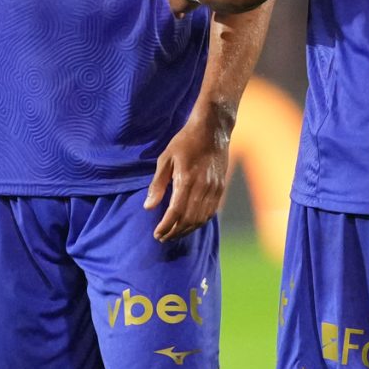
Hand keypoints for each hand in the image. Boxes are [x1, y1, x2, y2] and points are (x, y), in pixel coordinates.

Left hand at [145, 109, 231, 240]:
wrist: (213, 130)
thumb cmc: (185, 142)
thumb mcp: (165, 158)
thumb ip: (157, 184)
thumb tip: (148, 207)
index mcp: (186, 179)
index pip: (175, 212)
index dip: (166, 226)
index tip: (156, 234)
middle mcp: (202, 187)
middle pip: (189, 219)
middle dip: (174, 232)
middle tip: (162, 238)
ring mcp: (214, 189)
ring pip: (201, 219)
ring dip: (187, 230)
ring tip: (174, 234)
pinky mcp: (221, 188)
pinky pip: (211, 212)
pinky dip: (199, 222)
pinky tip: (190, 224)